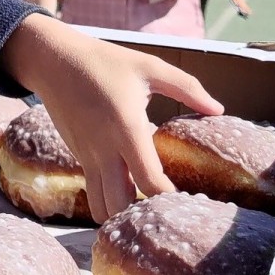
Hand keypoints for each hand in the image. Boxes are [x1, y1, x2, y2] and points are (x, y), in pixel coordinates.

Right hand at [1, 14, 223, 222]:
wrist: (55, 61)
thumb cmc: (105, 62)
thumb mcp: (149, 67)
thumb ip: (187, 88)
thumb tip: (219, 109)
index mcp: (127, 129)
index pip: (149, 182)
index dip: (168, 197)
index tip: (187, 198)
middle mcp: (105, 150)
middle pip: (121, 205)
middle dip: (142, 214)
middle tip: (164, 210)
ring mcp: (88, 156)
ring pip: (100, 206)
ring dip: (120, 211)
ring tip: (143, 206)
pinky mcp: (78, 156)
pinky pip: (92, 190)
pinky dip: (107, 198)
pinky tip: (125, 190)